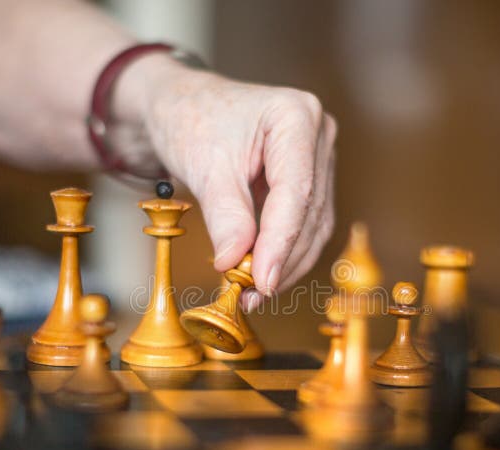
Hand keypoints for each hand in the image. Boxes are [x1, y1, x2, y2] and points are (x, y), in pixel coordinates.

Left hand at [136, 56, 336, 310]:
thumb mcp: (204, 166)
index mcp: (297, 115)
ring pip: (312, 226)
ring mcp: (317, 158)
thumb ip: (226, 215)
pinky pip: (304, 225)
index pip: (297, 192)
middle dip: (281, 258)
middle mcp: (318, 134)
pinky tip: (260, 275)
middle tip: (249, 293)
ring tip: (251, 291)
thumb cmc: (190, 119)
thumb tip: (235, 263)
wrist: (181, 106)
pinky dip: (282, 252)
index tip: (262, 281)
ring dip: (285, 263)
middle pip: (309, 213)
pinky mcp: (309, 179)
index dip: (280, 242)